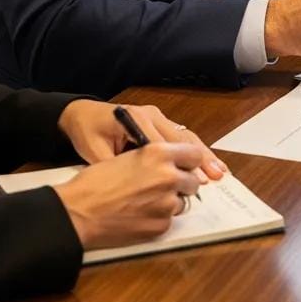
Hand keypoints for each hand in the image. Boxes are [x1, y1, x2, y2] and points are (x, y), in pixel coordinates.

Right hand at [54, 143, 202, 249]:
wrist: (77, 213)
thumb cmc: (95, 182)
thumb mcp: (129, 155)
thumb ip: (156, 157)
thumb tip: (173, 163)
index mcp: (159, 152)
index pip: (195, 153)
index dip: (190, 161)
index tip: (186, 165)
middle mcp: (168, 176)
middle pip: (193, 180)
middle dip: (182, 183)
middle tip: (163, 185)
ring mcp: (167, 203)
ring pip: (182, 201)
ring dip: (170, 201)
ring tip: (145, 201)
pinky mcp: (161, 226)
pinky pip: (169, 220)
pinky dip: (158, 218)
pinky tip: (139, 215)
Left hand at [58, 99, 225, 180]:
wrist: (82, 114)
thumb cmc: (88, 132)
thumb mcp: (94, 151)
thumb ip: (114, 166)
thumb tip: (134, 187)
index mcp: (136, 118)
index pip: (160, 143)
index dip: (176, 163)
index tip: (189, 180)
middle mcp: (151, 114)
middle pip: (180, 138)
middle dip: (198, 159)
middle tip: (214, 177)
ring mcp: (157, 117)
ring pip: (185, 136)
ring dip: (202, 155)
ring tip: (219, 171)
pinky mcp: (159, 122)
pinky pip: (181, 136)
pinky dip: (195, 150)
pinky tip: (208, 162)